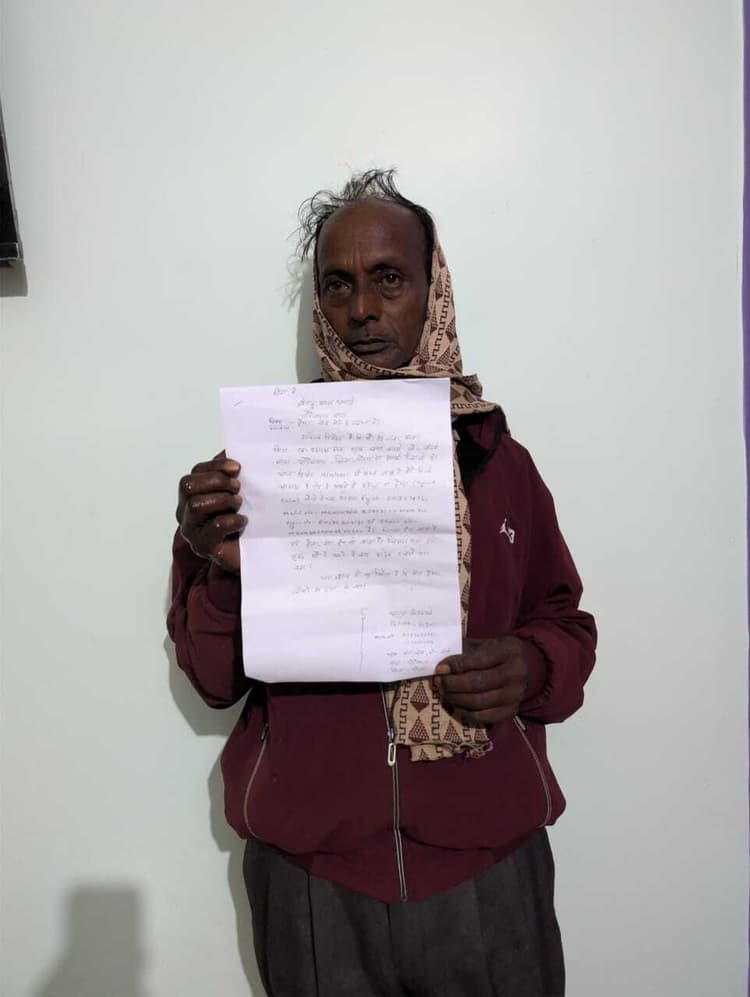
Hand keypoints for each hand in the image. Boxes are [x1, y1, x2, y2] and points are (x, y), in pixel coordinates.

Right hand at [176, 455, 245, 574]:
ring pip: (195, 506)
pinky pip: (213, 529)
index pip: (195, 473)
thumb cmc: (242, 519)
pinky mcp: (203, 547)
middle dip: (215, 482)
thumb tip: (232, 450)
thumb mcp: (238, 492)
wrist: (253, 552)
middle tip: (238, 487)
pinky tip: (242, 521)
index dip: (214, 467)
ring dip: (222, 500)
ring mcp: (192, 530)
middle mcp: (186, 512)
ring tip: (239, 504)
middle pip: (188, 486)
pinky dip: (230, 520)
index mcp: (193, 495)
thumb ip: (231, 473)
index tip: (237, 468)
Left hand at [434, 636, 528, 725]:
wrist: (529, 666)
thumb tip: (441, 662)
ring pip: (478, 702)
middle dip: (453, 684)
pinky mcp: (511, 711)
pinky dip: (465, 711)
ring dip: (455, 698)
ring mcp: (514, 696)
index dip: (456, 666)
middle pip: (477, 684)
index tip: (440, 668)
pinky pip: (483, 717)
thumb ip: (466, 650)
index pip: (478, 661)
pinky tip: (457, 702)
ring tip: (444, 691)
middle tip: (439, 682)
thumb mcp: (487, 643)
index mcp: (508, 652)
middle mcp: (515, 675)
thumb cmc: (501, 652)